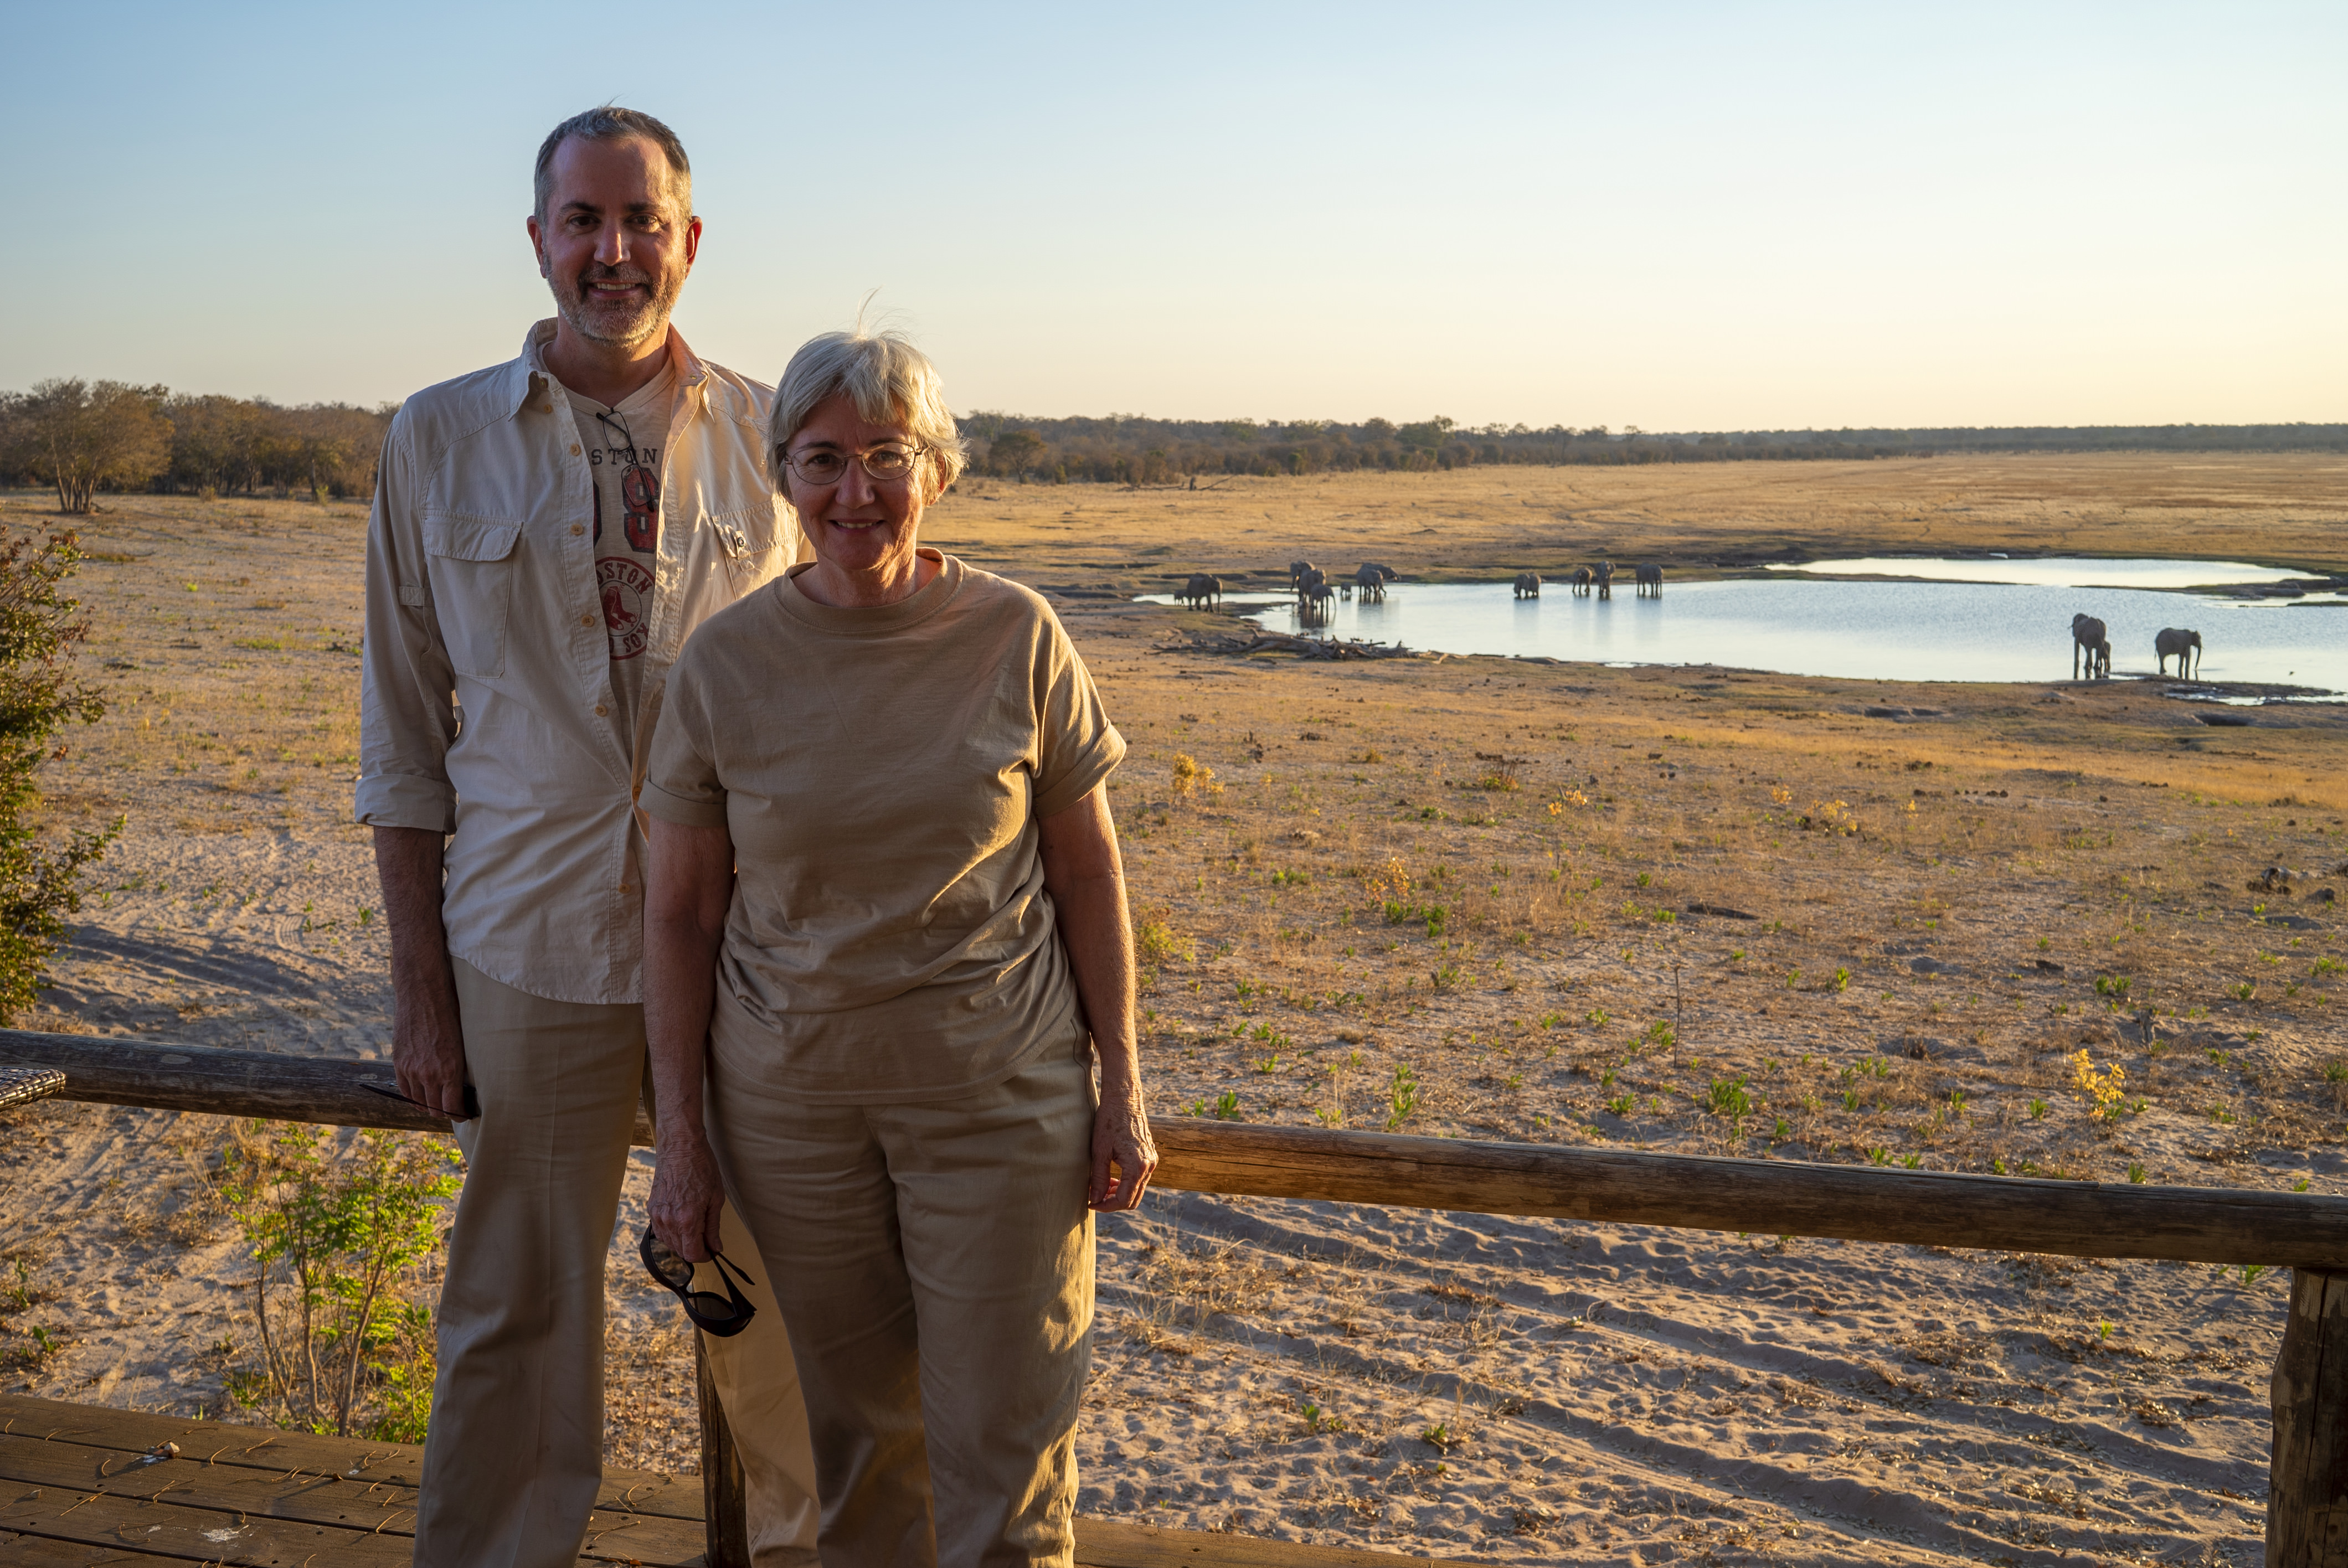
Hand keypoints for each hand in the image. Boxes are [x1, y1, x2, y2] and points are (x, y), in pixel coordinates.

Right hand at [390, 965, 470, 1119]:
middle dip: (445, 1112)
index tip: (466, 1115)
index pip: (453, 1107)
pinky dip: (412, 1097)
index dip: (460, 1115)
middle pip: (435, 1109)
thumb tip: (462, 1086)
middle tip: (453, 1110)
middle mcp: (429, 1074)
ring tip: (437, 1104)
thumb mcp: (463, 1042)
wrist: (422, 993)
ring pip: (418, 1102)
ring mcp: (411, 1069)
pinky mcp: (398, 1062)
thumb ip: (459, 1066)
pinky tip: (420, 1097)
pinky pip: (404, 1090)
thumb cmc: (450, 1013)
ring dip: (428, 1105)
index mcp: (451, 1070)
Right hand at [651, 1131, 727, 1262]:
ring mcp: (657, 1214)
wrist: (680, 1146)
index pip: (691, 1253)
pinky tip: (683, 1222)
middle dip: (695, 1249)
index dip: (703, 1256)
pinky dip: (672, 1232)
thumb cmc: (701, 1167)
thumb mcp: (716, 1198)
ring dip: (683, 1241)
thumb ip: (713, 1227)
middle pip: (680, 1250)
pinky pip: (660, 1230)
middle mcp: (668, 1220)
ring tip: (697, 1227)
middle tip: (708, 1239)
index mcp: (687, 1219)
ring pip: (669, 1242)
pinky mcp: (651, 1207)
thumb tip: (716, 1247)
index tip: (711, 1252)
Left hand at [1088, 1079, 1157, 1212]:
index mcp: (1137, 1166)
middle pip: (1133, 1199)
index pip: (1124, 1199)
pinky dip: (1126, 1183)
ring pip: (1137, 1189)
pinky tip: (1112, 1177)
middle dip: (1113, 1203)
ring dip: (1119, 1193)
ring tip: (1101, 1187)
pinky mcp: (1150, 1156)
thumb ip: (1099, 1178)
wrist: (1124, 1099)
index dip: (1106, 1206)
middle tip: (1094, 1198)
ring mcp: (1151, 1161)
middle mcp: (1149, 1166)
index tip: (1090, 1203)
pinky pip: (1140, 1178)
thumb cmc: (1109, 1121)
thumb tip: (1095, 1199)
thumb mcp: (1100, 1151)